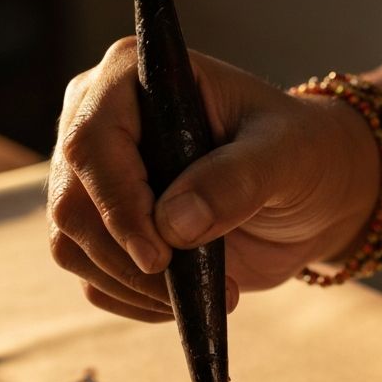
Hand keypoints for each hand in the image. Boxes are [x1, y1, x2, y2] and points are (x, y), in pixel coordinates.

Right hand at [47, 38, 378, 321]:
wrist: (310, 195)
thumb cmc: (302, 153)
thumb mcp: (287, 156)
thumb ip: (236, 180)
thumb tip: (173, 224)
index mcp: (132, 80)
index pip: (90, 143)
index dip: (117, 205)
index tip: (158, 255)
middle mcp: (99, 126)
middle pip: (71, 205)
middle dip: (125, 259)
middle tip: (186, 283)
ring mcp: (97, 184)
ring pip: (74, 249)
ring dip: (134, 287)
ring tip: (209, 290)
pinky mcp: (108, 234)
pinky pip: (97, 282)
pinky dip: (137, 302)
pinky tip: (186, 300)